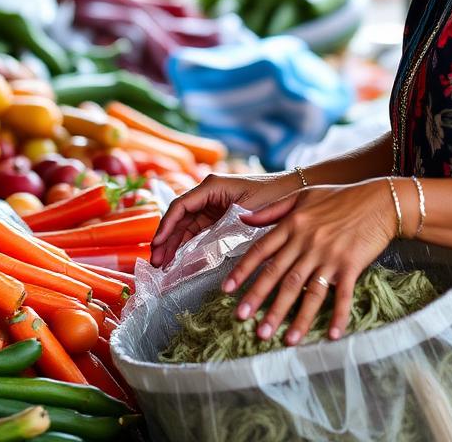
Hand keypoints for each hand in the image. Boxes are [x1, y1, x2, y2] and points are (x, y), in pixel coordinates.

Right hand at [150, 172, 302, 267]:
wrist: (294, 193)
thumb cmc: (274, 197)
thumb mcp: (249, 212)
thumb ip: (225, 226)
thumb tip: (202, 249)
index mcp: (212, 186)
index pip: (180, 206)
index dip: (166, 227)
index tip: (157, 246)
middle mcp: (208, 193)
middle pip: (179, 218)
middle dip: (166, 240)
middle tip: (156, 263)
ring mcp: (213, 204)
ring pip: (186, 226)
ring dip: (173, 245)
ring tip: (163, 266)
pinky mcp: (219, 216)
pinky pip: (197, 230)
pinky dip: (187, 245)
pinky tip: (179, 260)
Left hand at [222, 180, 395, 344]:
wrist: (380, 200)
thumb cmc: (341, 197)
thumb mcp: (303, 196)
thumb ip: (272, 209)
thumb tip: (243, 217)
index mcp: (293, 225)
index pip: (261, 251)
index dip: (242, 271)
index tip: (227, 290)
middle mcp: (307, 242)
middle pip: (279, 275)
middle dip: (259, 300)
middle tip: (242, 320)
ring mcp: (329, 256)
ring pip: (306, 290)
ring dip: (293, 316)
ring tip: (279, 338)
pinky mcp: (351, 266)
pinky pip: (343, 296)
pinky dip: (338, 316)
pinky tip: (331, 335)